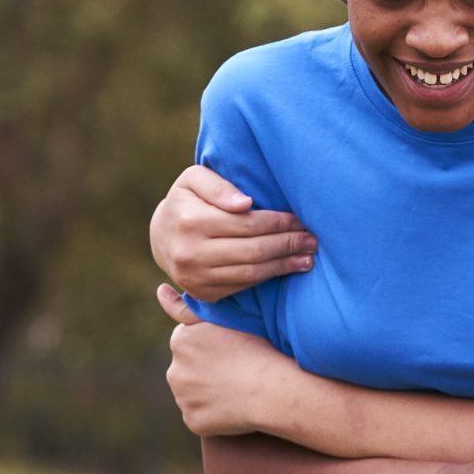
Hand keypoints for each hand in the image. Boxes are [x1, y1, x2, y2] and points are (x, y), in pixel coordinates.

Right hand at [151, 164, 314, 301]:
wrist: (160, 236)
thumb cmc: (186, 200)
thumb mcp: (194, 180)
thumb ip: (219, 186)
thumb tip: (245, 204)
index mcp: (189, 221)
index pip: (246, 224)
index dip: (277, 222)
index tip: (299, 219)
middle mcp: (190, 252)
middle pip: (253, 251)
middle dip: (287, 245)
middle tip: (312, 240)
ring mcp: (195, 277)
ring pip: (251, 273)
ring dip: (284, 265)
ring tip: (308, 257)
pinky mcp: (203, 293)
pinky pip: (243, 285)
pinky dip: (268, 277)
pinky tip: (286, 267)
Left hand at [158, 283, 295, 436]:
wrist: (273, 388)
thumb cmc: (258, 346)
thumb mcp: (224, 316)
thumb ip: (189, 306)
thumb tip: (159, 291)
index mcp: (180, 340)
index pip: (192, 344)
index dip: (214, 347)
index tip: (235, 352)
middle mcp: (174, 369)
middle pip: (189, 369)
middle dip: (207, 371)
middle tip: (239, 371)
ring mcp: (182, 398)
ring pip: (194, 394)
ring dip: (210, 393)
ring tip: (240, 390)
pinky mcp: (193, 421)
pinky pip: (202, 417)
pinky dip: (216, 415)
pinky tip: (237, 408)